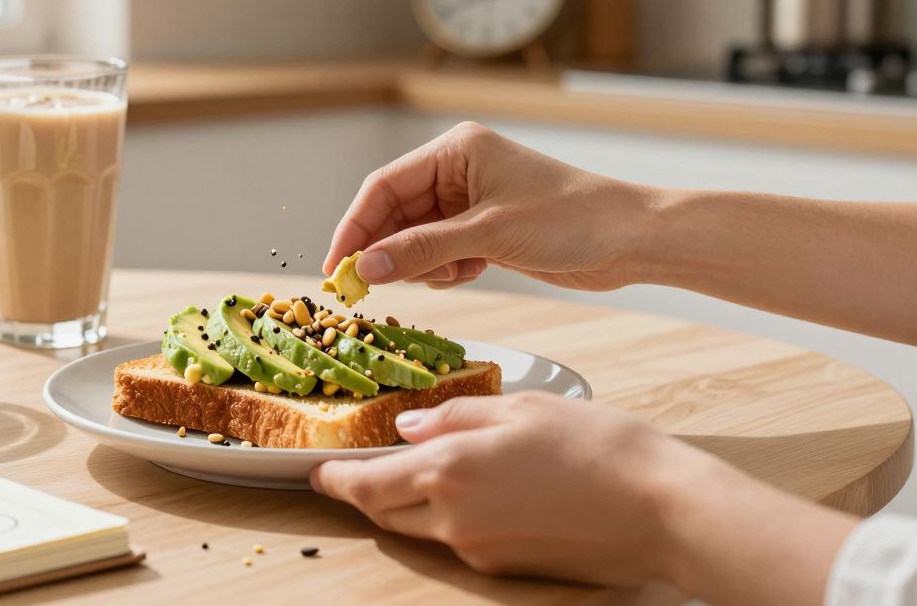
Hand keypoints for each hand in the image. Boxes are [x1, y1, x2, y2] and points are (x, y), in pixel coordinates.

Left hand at [310, 393, 689, 583]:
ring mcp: (479, 551)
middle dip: (366, 492)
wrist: (660, 509)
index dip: (336, 479)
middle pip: (386, 512)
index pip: (367, 484)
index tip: (318, 472)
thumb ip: (455, 415)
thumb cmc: (598, 447)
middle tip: (356, 472)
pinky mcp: (505, 569)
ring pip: (420, 529)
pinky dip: (448, 516)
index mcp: (449, 470)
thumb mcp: (521, 407)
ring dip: (407, 504)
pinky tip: (475, 491)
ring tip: (418, 474)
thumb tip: (408, 429)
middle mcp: (454, 519)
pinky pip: (458, 541)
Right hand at [322, 122, 656, 290]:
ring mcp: (472, 200)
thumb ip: (422, 250)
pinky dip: (446, 269)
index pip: (383, 187)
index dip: (354, 228)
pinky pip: (441, 252)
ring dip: (423, 264)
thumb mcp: (488, 235)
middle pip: (395, 213)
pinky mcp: (486, 228)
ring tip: (456, 273)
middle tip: (368, 288)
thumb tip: (366, 267)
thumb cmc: (571, 219)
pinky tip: (473, 272)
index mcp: (455, 150)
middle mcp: (458, 170)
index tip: (336, 268)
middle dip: (388, 250)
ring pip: (416, 238)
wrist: (632, 239)